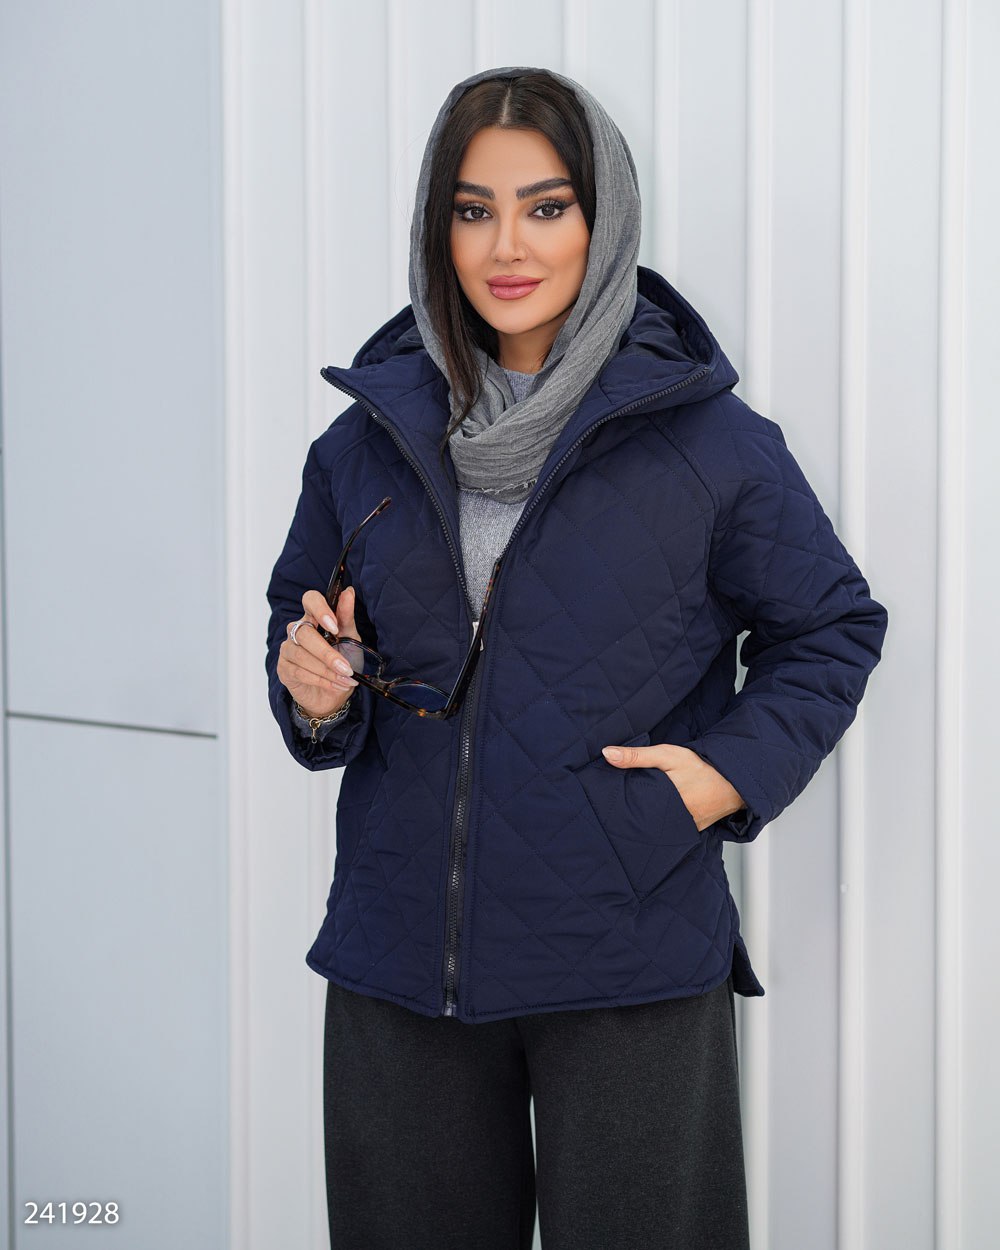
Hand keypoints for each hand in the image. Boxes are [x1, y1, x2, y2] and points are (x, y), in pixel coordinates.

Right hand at [277, 585, 360, 719]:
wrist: (334, 693)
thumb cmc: (342, 660)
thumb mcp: (351, 639)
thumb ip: (346, 617)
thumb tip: (349, 591)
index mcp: (314, 617)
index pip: (310, 600)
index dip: (320, 610)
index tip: (334, 626)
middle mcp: (297, 630)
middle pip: (304, 633)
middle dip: (327, 653)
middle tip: (347, 667)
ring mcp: (287, 649)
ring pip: (300, 655)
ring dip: (326, 670)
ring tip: (345, 678)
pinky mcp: (284, 669)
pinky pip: (298, 672)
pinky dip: (320, 680)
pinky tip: (335, 685)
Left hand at [600, 741, 745, 832]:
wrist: (734, 780)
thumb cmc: (701, 766)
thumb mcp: (666, 755)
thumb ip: (637, 756)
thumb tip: (606, 754)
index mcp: (661, 803)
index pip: (631, 810)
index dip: (618, 807)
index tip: (605, 803)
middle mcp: (671, 820)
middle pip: (642, 821)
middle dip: (631, 816)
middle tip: (616, 811)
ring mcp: (683, 828)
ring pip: (658, 827)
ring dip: (647, 821)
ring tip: (632, 817)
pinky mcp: (692, 830)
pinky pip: (673, 830)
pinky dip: (665, 824)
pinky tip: (657, 818)